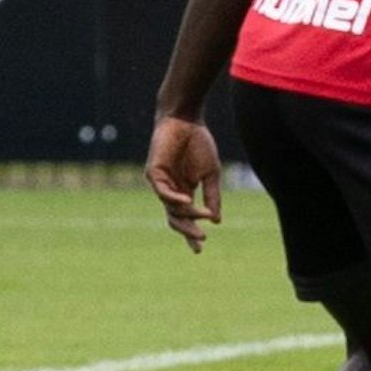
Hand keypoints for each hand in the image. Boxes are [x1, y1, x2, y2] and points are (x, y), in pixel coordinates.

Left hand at [146, 115, 222, 251]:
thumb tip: (216, 220)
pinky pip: (163, 192)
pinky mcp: (153, 173)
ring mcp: (160, 183)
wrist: (186, 121)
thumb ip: (212, 196)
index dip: (192, 233)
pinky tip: (188, 201)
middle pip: (175, 219)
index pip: (185, 219)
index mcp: (184, 191)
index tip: (200, 250)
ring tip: (203, 218)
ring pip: (171, 208)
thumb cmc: (199, 144)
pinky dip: (175, 199)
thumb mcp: (211, 174)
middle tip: (201, 241)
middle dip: (188, 231)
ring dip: (187, 215)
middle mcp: (170, 191)